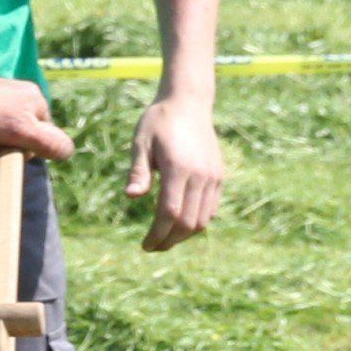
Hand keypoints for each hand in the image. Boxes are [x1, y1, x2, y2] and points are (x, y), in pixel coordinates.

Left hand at [127, 94, 223, 249]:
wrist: (188, 103)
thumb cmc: (158, 122)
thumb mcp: (141, 143)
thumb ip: (138, 171)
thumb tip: (132, 196)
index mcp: (179, 168)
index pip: (169, 213)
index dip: (157, 234)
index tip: (144, 245)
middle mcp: (200, 175)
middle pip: (188, 222)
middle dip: (169, 240)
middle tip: (153, 247)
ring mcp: (213, 176)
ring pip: (203, 219)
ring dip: (183, 235)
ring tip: (165, 239)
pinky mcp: (218, 176)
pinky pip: (211, 209)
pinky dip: (197, 222)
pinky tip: (180, 224)